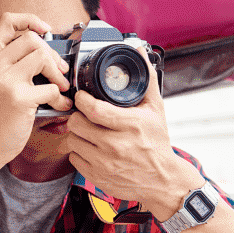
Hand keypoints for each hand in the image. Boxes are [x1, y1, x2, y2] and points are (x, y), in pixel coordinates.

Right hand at [0, 12, 72, 161]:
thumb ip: (13, 61)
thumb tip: (46, 46)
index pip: (7, 21)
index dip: (30, 20)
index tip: (45, 30)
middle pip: (32, 39)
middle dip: (52, 54)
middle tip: (59, 70)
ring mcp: (4, 81)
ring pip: (42, 57)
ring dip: (58, 73)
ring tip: (60, 86)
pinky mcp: (18, 98)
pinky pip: (51, 88)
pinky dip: (60, 98)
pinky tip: (59, 106)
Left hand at [58, 45, 202, 219]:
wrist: (162, 181)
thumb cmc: (157, 143)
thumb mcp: (156, 109)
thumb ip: (146, 79)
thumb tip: (138, 51)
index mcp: (130, 126)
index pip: (94, 110)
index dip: (82, 100)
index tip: (82, 96)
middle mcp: (116, 146)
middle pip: (77, 124)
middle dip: (77, 116)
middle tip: (84, 114)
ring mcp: (105, 163)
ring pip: (72, 141)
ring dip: (76, 133)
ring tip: (88, 130)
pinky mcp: (97, 176)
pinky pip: (73, 158)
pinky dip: (78, 151)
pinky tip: (90, 146)